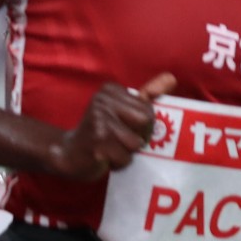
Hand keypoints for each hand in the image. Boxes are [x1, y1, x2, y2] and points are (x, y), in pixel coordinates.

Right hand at [50, 73, 176, 180]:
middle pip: (147, 121)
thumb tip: (172, 78)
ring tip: (111, 148)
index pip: (148, 108)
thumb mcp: (122, 108)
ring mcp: (99, 122)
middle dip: (139, 136)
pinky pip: (125, 158)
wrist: (68, 153)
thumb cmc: (101, 132)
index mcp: (110, 89)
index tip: (123, 125)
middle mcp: (102, 101)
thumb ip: (147, 94)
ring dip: (127, 152)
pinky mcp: (97, 144)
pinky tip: (104, 157)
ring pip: (136, 142)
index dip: (142, 123)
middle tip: (120, 139)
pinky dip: (118, 162)